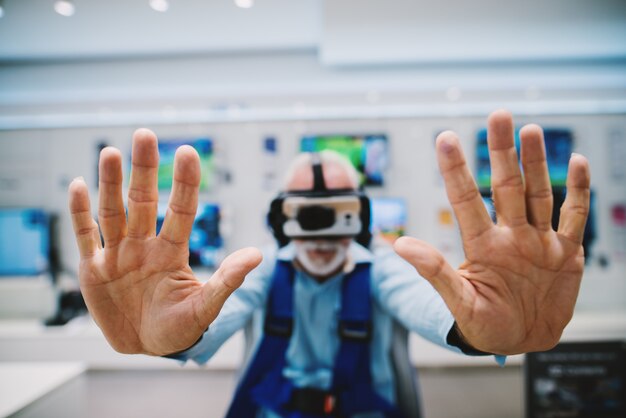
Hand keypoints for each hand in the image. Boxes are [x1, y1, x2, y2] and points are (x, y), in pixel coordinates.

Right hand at [68, 129, 261, 355]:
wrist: (146, 347)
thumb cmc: (179, 328)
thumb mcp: (205, 307)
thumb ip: (227, 280)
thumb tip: (258, 254)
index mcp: (172, 251)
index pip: (181, 209)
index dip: (184, 182)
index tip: (187, 152)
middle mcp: (144, 245)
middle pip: (142, 200)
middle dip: (143, 169)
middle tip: (145, 134)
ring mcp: (117, 254)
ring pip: (112, 211)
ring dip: (110, 182)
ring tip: (111, 152)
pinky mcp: (93, 269)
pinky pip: (86, 236)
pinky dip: (80, 212)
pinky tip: (78, 185)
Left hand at [394, 110, 589, 354]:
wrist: (522, 341)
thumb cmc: (485, 325)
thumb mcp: (459, 302)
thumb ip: (435, 272)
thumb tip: (399, 245)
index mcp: (482, 245)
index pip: (465, 199)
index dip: (455, 169)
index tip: (445, 138)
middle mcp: (510, 235)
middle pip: (505, 186)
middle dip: (502, 151)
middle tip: (499, 115)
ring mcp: (538, 241)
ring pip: (537, 192)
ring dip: (535, 162)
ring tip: (529, 129)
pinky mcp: (566, 252)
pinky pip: (573, 216)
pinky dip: (577, 190)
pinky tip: (575, 161)